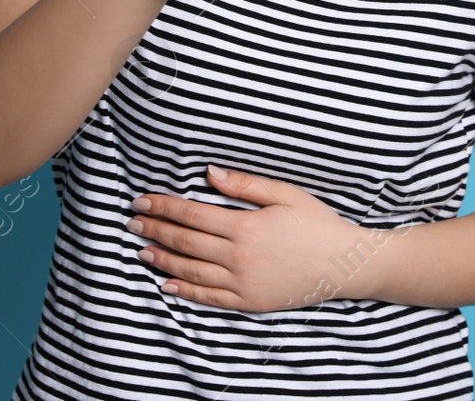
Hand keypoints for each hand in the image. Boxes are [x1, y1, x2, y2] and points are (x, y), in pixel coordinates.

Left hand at [127, 163, 370, 311]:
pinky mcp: (249, 301)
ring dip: (162, 261)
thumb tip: (209, 173)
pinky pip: (209, 298)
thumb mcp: (284, 194)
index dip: (163, 207)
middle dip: (155, 230)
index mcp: (245, 226)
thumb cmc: (316, 222)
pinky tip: (168, 285)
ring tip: (142, 251)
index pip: (192, 215)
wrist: (343, 263)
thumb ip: (244, 184)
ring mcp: (242, 283)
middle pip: (185, 243)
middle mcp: (239, 257)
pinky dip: (185, 292)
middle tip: (131, 222)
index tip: (142, 201)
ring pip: (191, 272)